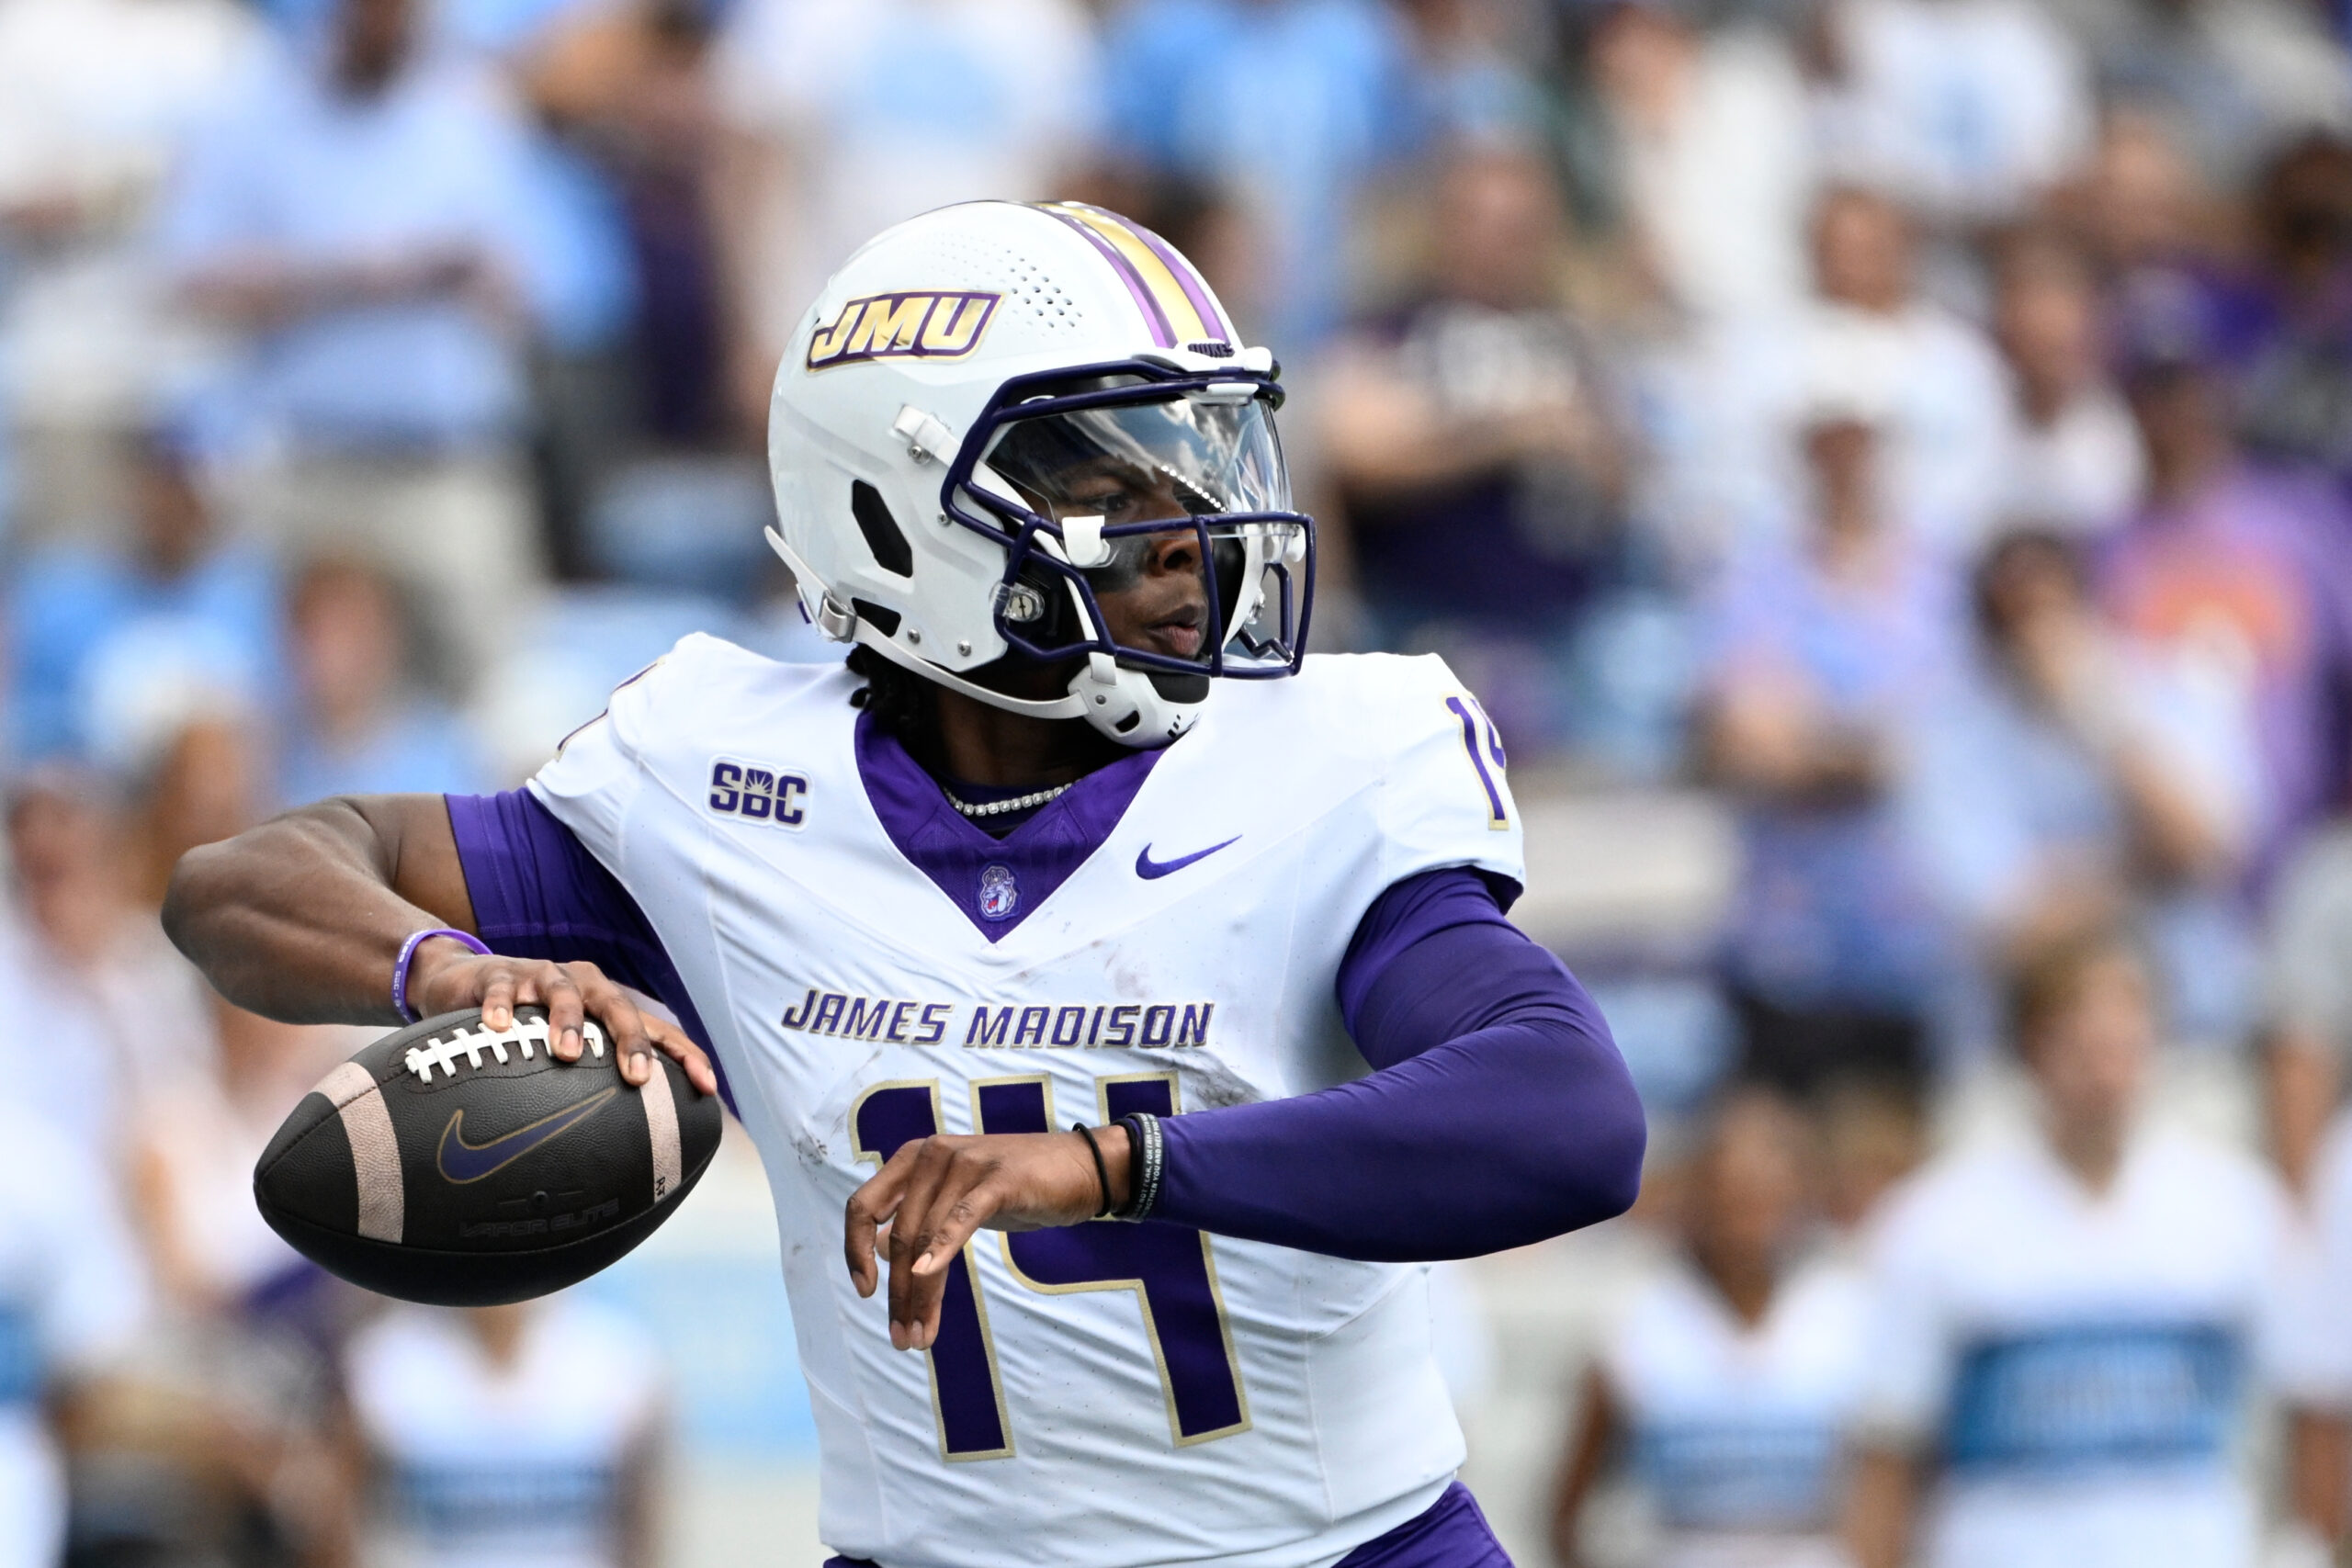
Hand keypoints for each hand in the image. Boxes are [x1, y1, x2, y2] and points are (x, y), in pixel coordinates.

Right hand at [406, 939, 718, 1097]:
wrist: (466, 980)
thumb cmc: (529, 1021)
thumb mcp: (567, 1044)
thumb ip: (592, 1079)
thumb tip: (623, 1140)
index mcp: (607, 1005)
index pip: (657, 1028)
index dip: (684, 1054)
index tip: (707, 1086)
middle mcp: (584, 985)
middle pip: (618, 1008)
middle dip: (632, 1042)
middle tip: (638, 1077)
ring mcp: (541, 977)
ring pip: (563, 992)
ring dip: (568, 1020)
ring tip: (568, 1052)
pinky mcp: (498, 976)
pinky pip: (501, 990)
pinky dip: (501, 1006)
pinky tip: (499, 1026)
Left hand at [844, 1126, 1130, 1350]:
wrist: (1082, 1168)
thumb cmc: (1017, 1185)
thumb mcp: (959, 1198)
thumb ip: (920, 1216)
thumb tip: (882, 1251)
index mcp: (915, 1158)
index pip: (863, 1205)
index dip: (855, 1250)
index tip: (865, 1292)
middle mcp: (932, 1155)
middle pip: (898, 1233)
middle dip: (896, 1293)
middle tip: (902, 1339)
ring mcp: (965, 1163)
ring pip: (925, 1238)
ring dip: (919, 1294)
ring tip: (919, 1335)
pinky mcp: (998, 1180)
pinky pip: (960, 1219)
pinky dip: (940, 1249)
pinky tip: (926, 1276)